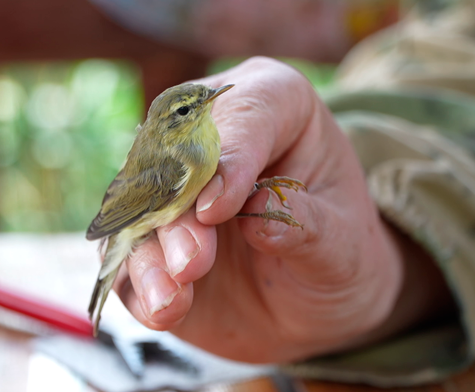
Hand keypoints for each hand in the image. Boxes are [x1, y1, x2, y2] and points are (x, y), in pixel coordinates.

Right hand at [113, 57, 451, 362]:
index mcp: (272, 106)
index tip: (219, 209)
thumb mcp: (345, 242)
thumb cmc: (337, 251)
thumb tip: (258, 218)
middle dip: (176, 213)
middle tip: (192, 260)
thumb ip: (306, 225)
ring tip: (172, 298)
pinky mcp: (153, 243)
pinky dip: (140, 288)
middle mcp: (212, 140)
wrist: (314, 300)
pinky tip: (161, 310)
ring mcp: (175, 192)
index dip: (229, 159)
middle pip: (174, 158)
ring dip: (148, 255)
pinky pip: (129, 259)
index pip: (244, 115)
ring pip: (139, 210)